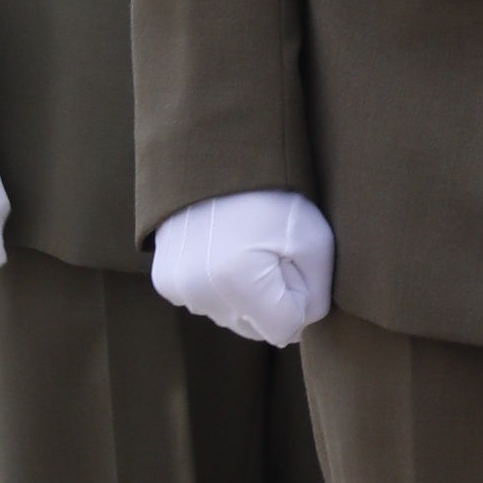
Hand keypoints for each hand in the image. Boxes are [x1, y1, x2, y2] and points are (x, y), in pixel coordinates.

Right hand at [151, 189, 333, 345]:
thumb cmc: (272, 191)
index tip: (295, 261)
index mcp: (239, 282)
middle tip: (272, 251)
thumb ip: (317, 293)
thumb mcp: (313, 236)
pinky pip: (207, 303)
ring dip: (246, 297)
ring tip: (246, 246)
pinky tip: (224, 252)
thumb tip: (301, 324)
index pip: (287, 329)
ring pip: (231, 318)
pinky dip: (220, 287)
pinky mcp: (165, 281)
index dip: (299, 298)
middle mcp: (202, 294)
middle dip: (272, 300)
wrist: (216, 152)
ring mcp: (179, 289)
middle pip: (256, 329)